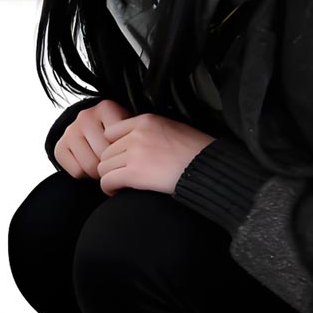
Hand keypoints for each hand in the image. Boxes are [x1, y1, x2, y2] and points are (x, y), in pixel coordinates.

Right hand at [54, 100, 130, 178]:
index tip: (128, 152)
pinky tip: (89, 165)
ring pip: (90, 165)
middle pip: (104, 154)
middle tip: (115, 164)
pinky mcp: (59, 146)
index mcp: (106, 108)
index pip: (120, 140)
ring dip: (99, 172)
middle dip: (112, 165)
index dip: (126, 152)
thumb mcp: (129, 129)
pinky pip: (77, 171)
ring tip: (103, 166)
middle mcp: (85, 116)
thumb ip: (134, 137)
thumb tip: (138, 159)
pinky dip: (85, 175)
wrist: (92, 130)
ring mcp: (70, 130)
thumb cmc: (117, 133)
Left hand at [97, 112, 215, 196]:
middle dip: (112, 164)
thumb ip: (150, 131)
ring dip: (110, 177)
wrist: (208, 167)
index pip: (111, 131)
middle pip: (106, 151)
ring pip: (104, 166)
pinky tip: (117, 191)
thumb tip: (135, 141)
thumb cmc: (198, 152)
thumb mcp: (173, 128)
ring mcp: (135, 153)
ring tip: (120, 184)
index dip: (113, 147)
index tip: (119, 157)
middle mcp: (137, 134)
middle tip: (120, 174)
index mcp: (146, 121)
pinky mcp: (134, 172)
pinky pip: (108, 180)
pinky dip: (109, 188)